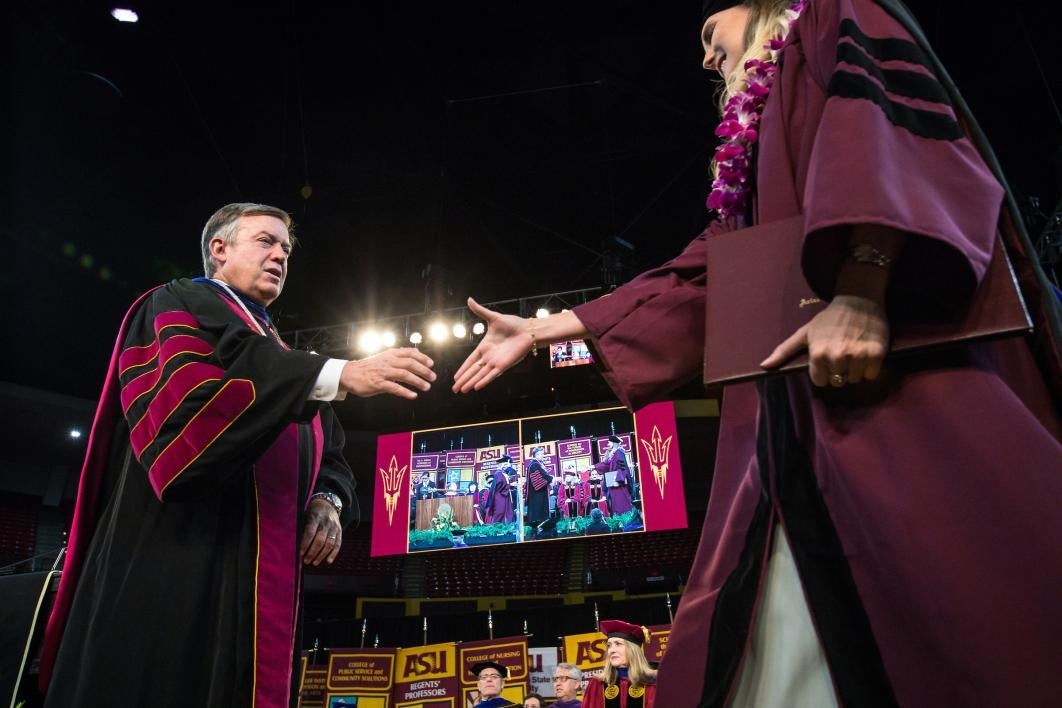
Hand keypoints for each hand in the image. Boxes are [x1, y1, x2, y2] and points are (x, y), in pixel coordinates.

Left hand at [300, 497, 341, 565]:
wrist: (328, 504)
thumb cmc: (313, 512)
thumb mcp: (306, 516)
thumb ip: (303, 529)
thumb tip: (297, 546)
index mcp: (316, 517)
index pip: (310, 533)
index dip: (305, 545)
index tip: (300, 554)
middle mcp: (326, 522)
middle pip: (320, 540)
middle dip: (312, 552)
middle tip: (306, 561)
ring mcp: (334, 527)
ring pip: (329, 544)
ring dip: (321, 555)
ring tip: (314, 563)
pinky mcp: (340, 531)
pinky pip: (338, 544)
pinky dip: (333, 554)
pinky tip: (328, 561)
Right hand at [340, 348, 434, 399]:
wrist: (349, 374)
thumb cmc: (368, 367)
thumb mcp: (383, 358)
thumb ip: (397, 357)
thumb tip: (414, 357)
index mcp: (390, 354)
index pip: (410, 352)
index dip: (422, 358)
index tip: (431, 364)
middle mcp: (388, 362)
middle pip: (410, 363)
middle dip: (424, 370)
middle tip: (433, 377)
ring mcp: (383, 373)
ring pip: (404, 375)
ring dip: (417, 381)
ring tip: (427, 387)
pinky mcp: (378, 384)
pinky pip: (394, 388)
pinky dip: (405, 392)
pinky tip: (413, 395)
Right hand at [452, 297, 531, 392]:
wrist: (527, 329)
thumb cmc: (513, 324)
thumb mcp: (493, 317)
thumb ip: (480, 311)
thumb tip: (469, 300)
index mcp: (484, 347)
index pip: (470, 360)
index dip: (462, 369)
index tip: (455, 377)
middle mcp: (489, 356)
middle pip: (473, 370)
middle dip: (463, 380)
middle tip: (454, 389)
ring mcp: (496, 362)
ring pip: (480, 375)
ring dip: (470, 382)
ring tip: (461, 391)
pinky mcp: (504, 364)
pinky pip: (492, 374)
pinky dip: (484, 380)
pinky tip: (476, 387)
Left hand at [760, 294, 888, 386]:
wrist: (858, 299)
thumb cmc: (828, 319)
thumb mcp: (804, 333)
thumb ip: (784, 351)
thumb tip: (763, 366)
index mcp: (818, 354)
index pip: (820, 381)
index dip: (823, 372)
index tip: (826, 360)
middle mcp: (838, 357)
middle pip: (838, 381)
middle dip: (839, 371)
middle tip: (841, 353)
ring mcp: (858, 356)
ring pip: (855, 379)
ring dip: (855, 370)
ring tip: (853, 352)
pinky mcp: (877, 354)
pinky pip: (872, 375)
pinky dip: (870, 368)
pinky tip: (865, 353)